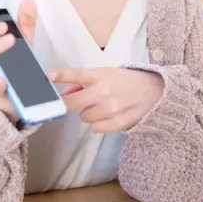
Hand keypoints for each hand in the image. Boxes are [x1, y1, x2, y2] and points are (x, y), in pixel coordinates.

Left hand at [48, 67, 163, 132]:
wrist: (154, 91)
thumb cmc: (126, 81)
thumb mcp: (106, 73)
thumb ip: (84, 82)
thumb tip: (65, 93)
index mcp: (101, 75)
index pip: (76, 74)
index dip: (61, 75)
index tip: (49, 76)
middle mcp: (104, 91)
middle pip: (72, 103)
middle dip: (73, 102)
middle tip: (82, 99)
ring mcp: (111, 108)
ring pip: (84, 117)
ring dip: (89, 112)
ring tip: (103, 105)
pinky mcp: (118, 122)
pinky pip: (95, 128)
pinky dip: (99, 123)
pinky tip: (108, 115)